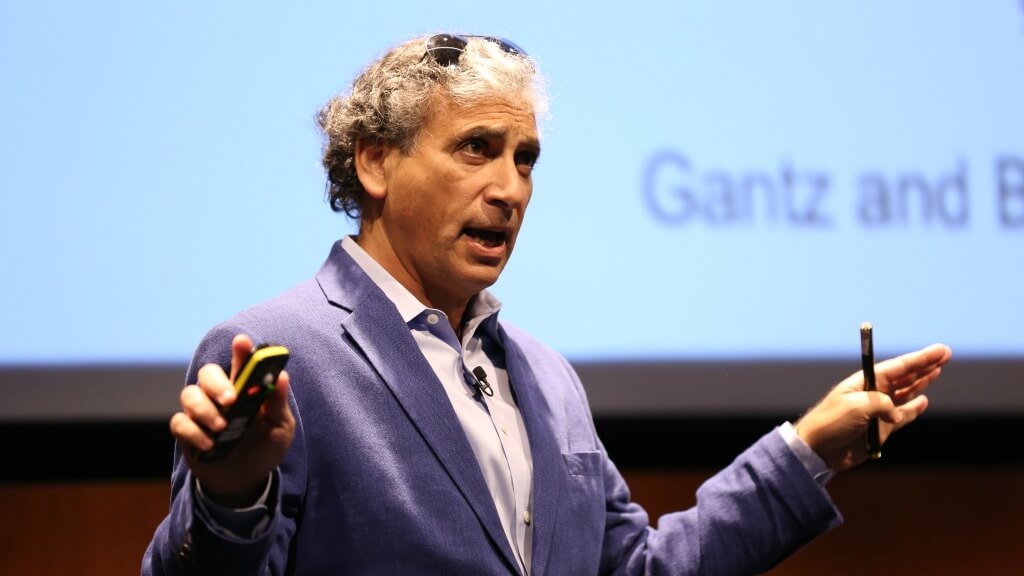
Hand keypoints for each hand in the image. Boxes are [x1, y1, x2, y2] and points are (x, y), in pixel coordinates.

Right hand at [169, 334, 294, 506]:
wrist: (248, 481)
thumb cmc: (265, 448)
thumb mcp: (280, 428)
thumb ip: (278, 404)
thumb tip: (281, 376)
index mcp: (245, 389)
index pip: (240, 363)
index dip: (240, 350)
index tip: (242, 341)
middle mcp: (219, 396)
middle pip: (207, 373)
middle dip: (216, 383)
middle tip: (231, 400)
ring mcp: (201, 413)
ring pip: (189, 394)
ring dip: (204, 409)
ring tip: (222, 427)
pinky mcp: (187, 433)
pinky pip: (179, 422)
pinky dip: (193, 432)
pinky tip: (210, 444)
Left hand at [795, 343, 951, 471]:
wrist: (817, 449)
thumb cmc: (831, 422)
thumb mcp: (857, 406)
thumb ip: (882, 404)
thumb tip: (896, 414)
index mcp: (866, 381)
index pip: (899, 366)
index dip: (921, 358)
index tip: (940, 350)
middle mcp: (874, 393)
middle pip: (905, 376)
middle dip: (925, 365)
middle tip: (945, 354)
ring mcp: (878, 411)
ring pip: (906, 393)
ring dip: (921, 382)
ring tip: (937, 371)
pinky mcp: (881, 429)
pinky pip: (902, 416)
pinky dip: (913, 409)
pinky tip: (923, 400)